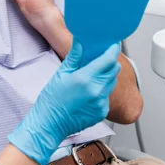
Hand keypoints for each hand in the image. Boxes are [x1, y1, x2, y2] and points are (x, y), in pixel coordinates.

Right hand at [7, 40, 121, 164]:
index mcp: (86, 78)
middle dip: (110, 61)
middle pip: (114, 70)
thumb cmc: (52, 99)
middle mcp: (97, 90)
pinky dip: (102, 90)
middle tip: (101, 58)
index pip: (109, 59)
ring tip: (92, 75)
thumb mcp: (61, 73)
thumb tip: (81, 40)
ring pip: (112, 82)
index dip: (113, 49)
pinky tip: (89, 92)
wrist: (50, 124)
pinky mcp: (102, 112)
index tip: (113, 44)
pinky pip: (107, 96)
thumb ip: (75, 56)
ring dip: (106, 76)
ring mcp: (101, 103)